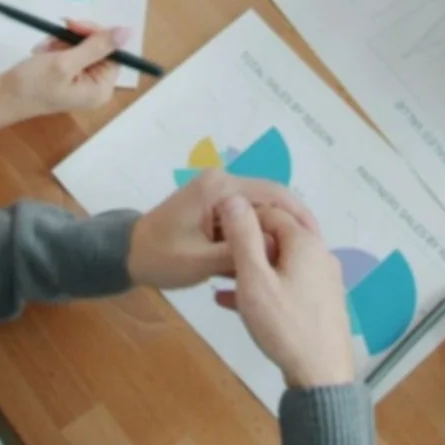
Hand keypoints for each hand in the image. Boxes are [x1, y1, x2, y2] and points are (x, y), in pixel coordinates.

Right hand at [0, 21, 125, 121]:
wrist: (0, 98)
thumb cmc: (32, 85)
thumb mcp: (65, 63)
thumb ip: (96, 46)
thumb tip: (126, 31)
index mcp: (101, 89)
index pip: (112, 51)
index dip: (95, 35)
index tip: (73, 25)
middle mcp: (95, 87)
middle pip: (96, 48)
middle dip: (72, 39)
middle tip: (53, 37)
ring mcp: (81, 82)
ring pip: (80, 46)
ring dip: (60, 42)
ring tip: (43, 51)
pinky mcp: (67, 76)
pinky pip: (68, 52)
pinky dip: (54, 48)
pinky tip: (41, 53)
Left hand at [127, 168, 319, 290]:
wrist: (127, 255)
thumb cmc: (160, 257)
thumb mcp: (201, 262)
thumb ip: (240, 252)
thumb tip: (278, 247)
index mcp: (220, 188)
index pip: (273, 192)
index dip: (299, 215)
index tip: (318, 240)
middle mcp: (223, 182)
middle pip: (271, 199)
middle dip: (290, 226)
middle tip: (311, 255)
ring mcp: (219, 193)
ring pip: (260, 211)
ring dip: (274, 233)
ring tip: (295, 260)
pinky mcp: (216, 207)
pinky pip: (247, 218)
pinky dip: (258, 237)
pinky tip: (270, 259)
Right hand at [214, 197, 356, 388]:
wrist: (321, 376)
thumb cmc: (284, 324)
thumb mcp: (255, 280)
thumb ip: (243, 237)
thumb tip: (233, 198)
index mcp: (306, 242)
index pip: (270, 212)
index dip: (241, 218)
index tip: (215, 232)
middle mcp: (320, 255)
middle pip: (278, 235)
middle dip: (246, 243)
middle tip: (217, 256)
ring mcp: (323, 280)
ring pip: (281, 262)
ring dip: (251, 267)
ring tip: (219, 280)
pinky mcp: (320, 302)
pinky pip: (287, 283)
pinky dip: (263, 286)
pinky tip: (233, 302)